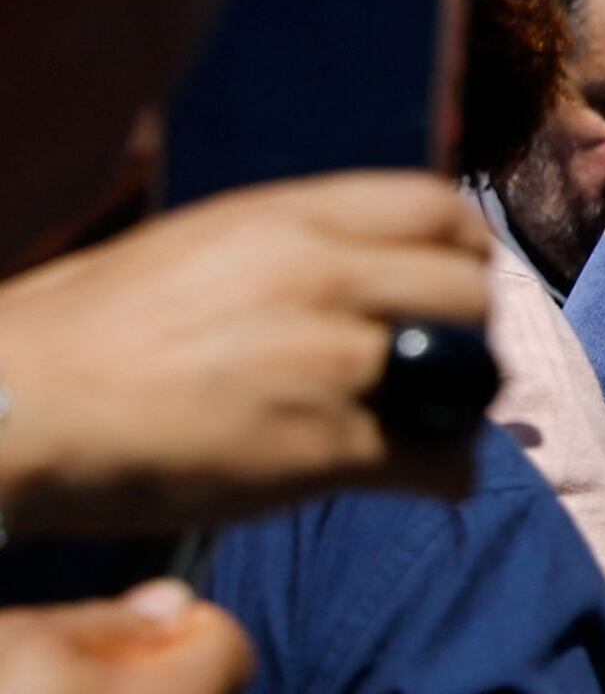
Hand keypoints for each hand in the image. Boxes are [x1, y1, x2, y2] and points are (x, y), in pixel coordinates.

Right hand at [0, 176, 492, 531]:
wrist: (9, 407)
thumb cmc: (75, 336)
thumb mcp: (189, 247)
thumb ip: (280, 250)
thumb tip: (344, 264)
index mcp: (285, 220)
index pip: (437, 209)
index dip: (464, 251)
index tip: (459, 283)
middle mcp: (320, 277)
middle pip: (468, 293)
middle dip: (469, 333)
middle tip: (443, 367)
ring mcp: (326, 362)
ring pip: (464, 375)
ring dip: (460, 406)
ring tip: (433, 426)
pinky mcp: (319, 448)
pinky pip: (431, 461)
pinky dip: (442, 477)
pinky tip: (426, 484)